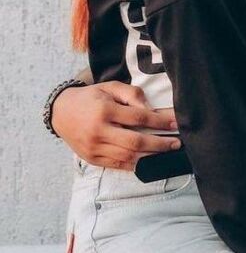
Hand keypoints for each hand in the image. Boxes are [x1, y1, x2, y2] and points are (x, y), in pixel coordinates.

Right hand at [51, 81, 179, 169]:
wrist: (61, 112)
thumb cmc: (91, 98)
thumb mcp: (110, 87)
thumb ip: (132, 94)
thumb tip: (150, 110)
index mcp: (105, 111)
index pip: (139, 118)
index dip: (160, 122)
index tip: (175, 123)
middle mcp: (99, 131)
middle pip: (136, 142)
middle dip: (160, 144)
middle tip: (177, 143)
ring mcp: (95, 148)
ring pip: (128, 157)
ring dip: (152, 157)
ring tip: (167, 152)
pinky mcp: (92, 159)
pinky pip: (118, 166)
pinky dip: (136, 165)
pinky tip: (150, 161)